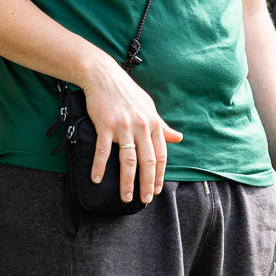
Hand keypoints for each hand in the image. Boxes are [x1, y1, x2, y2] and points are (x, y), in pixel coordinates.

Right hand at [81, 57, 184, 203]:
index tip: (156, 189)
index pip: (161, 155)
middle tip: (145, 200)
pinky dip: (99, 166)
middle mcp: (142, 127)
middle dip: (147, 183)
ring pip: (128, 160)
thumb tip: (178, 138)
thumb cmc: (128, 93)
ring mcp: (123, 127)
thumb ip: (163, 126)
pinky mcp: (105, 126)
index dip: (159, 175)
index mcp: (154, 124)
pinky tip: (97, 179)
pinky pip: (103, 151)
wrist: (104, 76)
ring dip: (127, 182)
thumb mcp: (150, 108)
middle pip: (147, 161)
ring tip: (126, 197)